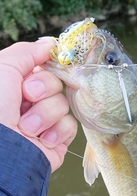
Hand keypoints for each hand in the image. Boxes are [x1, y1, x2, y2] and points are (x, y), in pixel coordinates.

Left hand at [0, 38, 77, 171]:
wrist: (1, 151)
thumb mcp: (4, 67)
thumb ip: (27, 51)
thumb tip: (50, 44)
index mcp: (14, 85)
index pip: (43, 68)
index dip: (45, 67)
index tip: (41, 67)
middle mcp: (28, 103)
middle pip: (55, 83)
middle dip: (43, 89)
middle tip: (27, 97)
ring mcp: (43, 123)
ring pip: (63, 104)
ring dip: (45, 114)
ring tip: (26, 127)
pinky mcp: (56, 141)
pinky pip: (70, 126)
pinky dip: (56, 131)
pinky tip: (41, 139)